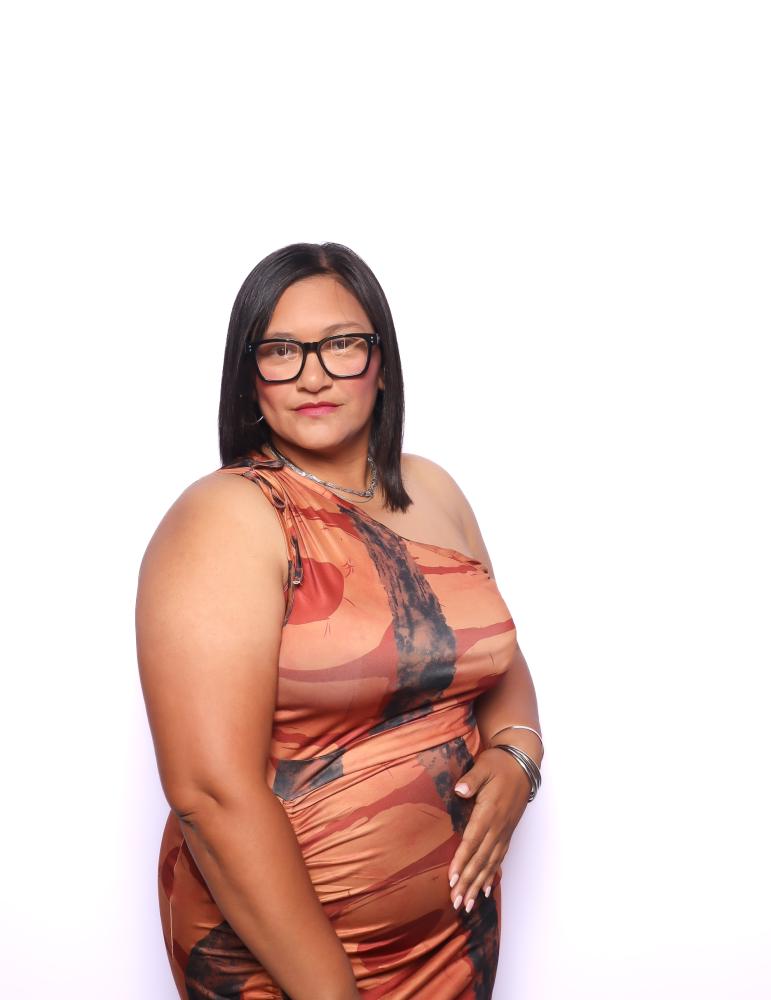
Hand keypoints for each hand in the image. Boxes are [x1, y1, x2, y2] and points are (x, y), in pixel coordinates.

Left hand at [447, 747, 531, 912]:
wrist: (522, 764)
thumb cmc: (500, 764)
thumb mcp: (484, 766)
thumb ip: (472, 779)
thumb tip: (460, 790)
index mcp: (489, 811)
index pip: (473, 841)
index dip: (462, 861)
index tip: (452, 879)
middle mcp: (498, 826)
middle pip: (480, 859)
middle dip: (468, 883)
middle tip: (457, 903)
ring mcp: (504, 831)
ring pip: (490, 864)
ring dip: (478, 885)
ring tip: (468, 905)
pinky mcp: (508, 832)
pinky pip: (499, 858)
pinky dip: (492, 875)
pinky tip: (486, 890)